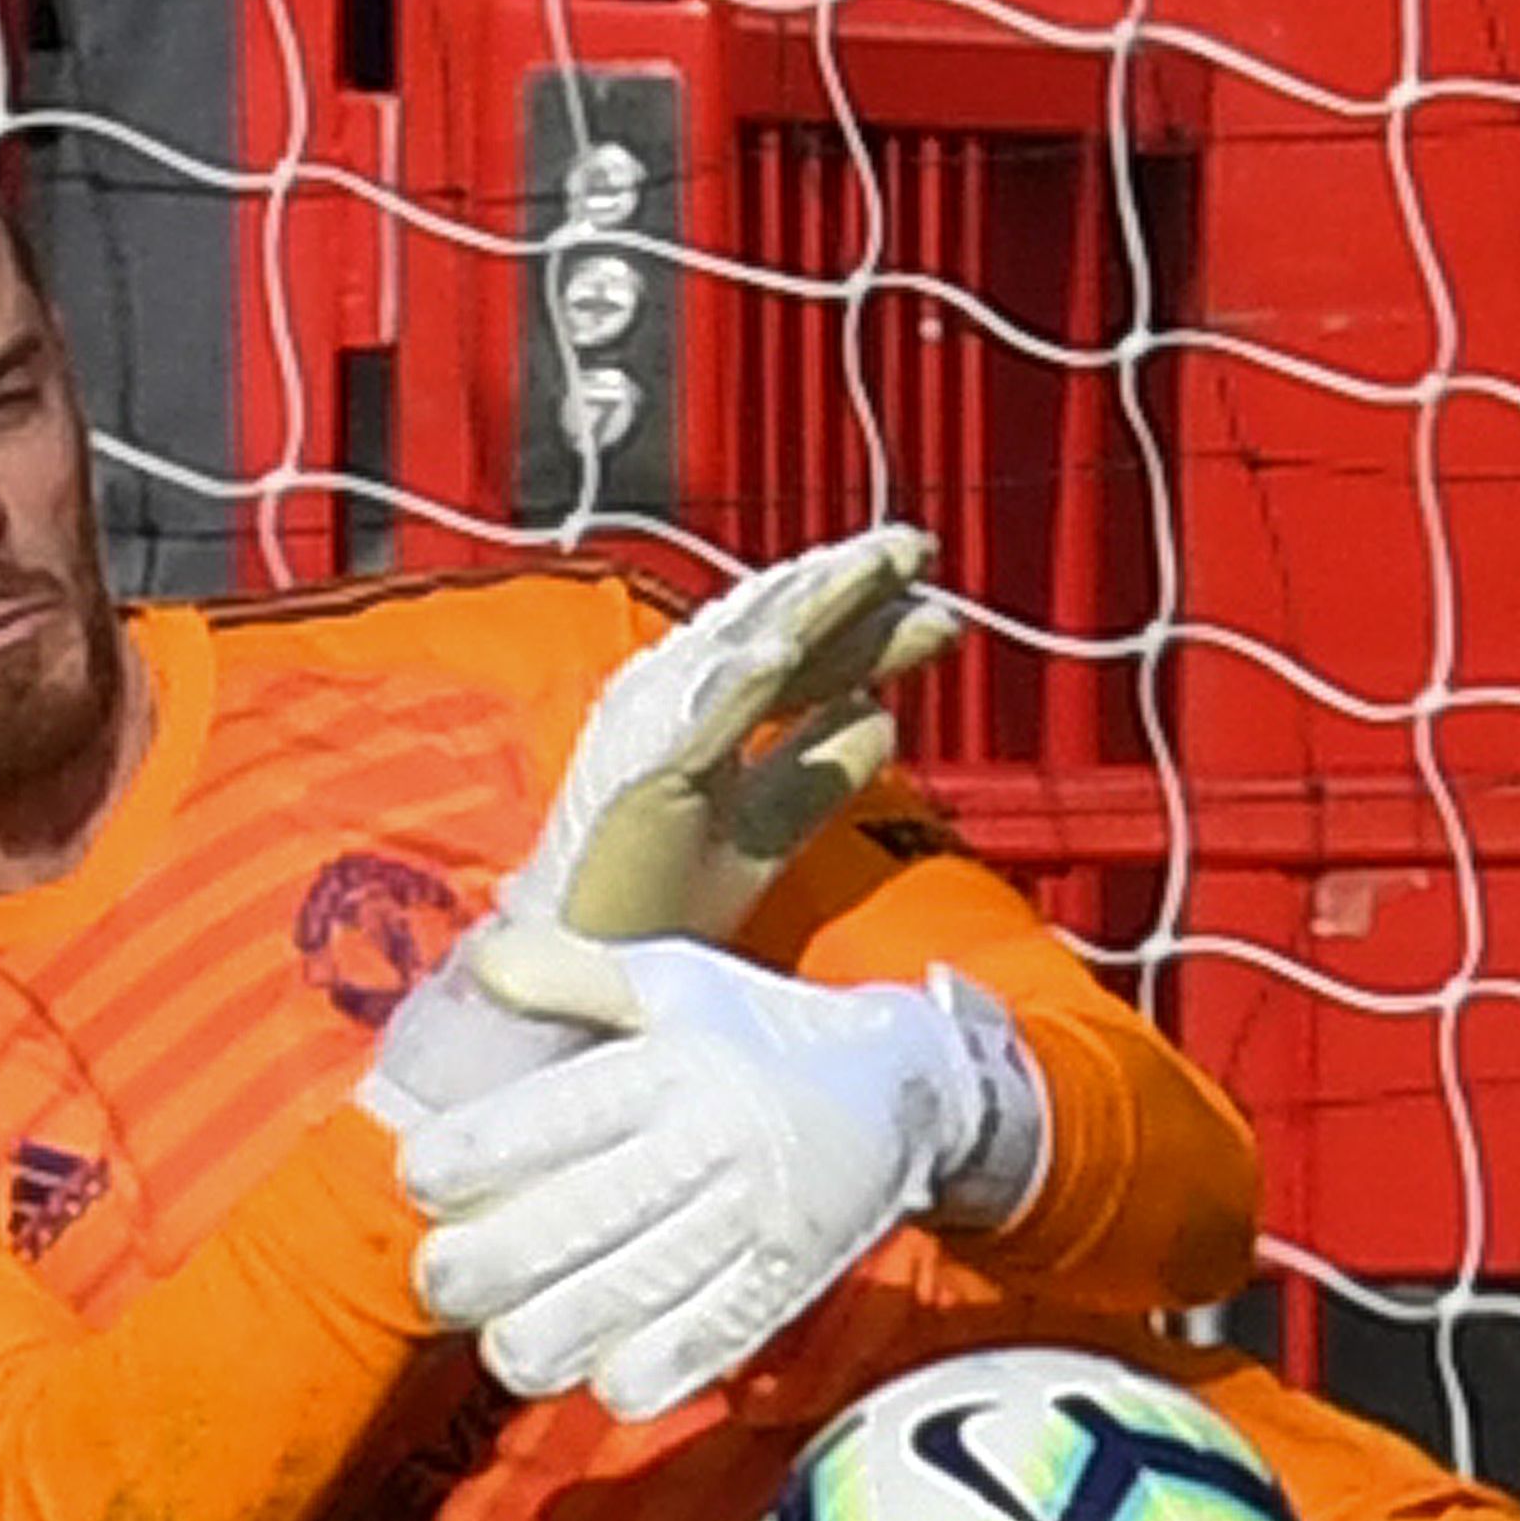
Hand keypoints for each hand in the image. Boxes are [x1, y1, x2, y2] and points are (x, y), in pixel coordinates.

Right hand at [361, 527, 956, 1127]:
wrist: (584, 974)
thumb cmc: (665, 905)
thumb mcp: (769, 829)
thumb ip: (817, 770)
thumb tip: (880, 713)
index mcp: (710, 717)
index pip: (797, 651)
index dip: (866, 621)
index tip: (935, 599)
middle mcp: (679, 709)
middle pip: (776, 629)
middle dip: (849, 585)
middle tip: (916, 546)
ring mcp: (654, 737)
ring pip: (741, 651)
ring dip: (807, 604)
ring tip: (867, 564)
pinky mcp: (638, 784)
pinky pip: (694, 725)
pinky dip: (735, 683)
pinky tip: (782, 650)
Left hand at [393, 929, 1031, 1420]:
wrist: (905, 1086)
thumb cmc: (762, 1031)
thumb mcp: (677, 979)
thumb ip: (574, 972)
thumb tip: (484, 964)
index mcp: (671, 1066)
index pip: (559, 1114)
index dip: (477, 1153)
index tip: (421, 1179)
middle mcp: (708, 1143)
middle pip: (585, 1217)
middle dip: (493, 1262)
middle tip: (438, 1281)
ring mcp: (751, 1219)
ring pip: (639, 1292)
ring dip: (556, 1333)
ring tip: (502, 1349)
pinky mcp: (786, 1280)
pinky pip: (714, 1339)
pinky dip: (655, 1372)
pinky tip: (602, 1383)